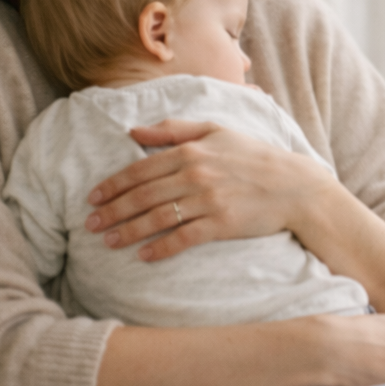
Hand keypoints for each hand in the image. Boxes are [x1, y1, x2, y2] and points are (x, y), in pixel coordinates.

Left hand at [86, 118, 330, 261]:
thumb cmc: (253, 156)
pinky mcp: (222, 224)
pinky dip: (161, 248)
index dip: (113, 184)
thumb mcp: (216, 130)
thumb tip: (133, 131)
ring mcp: (209, 200)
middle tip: (90, 224)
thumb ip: (173, 129)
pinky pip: (184, 238)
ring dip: (129, 231)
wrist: (294, 186)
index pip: (141, 169)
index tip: (93, 198)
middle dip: (113, 211)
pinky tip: (144, 256)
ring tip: (108, 241)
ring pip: (158, 217)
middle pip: (143, 195)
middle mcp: (196, 174)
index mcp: (191, 150)